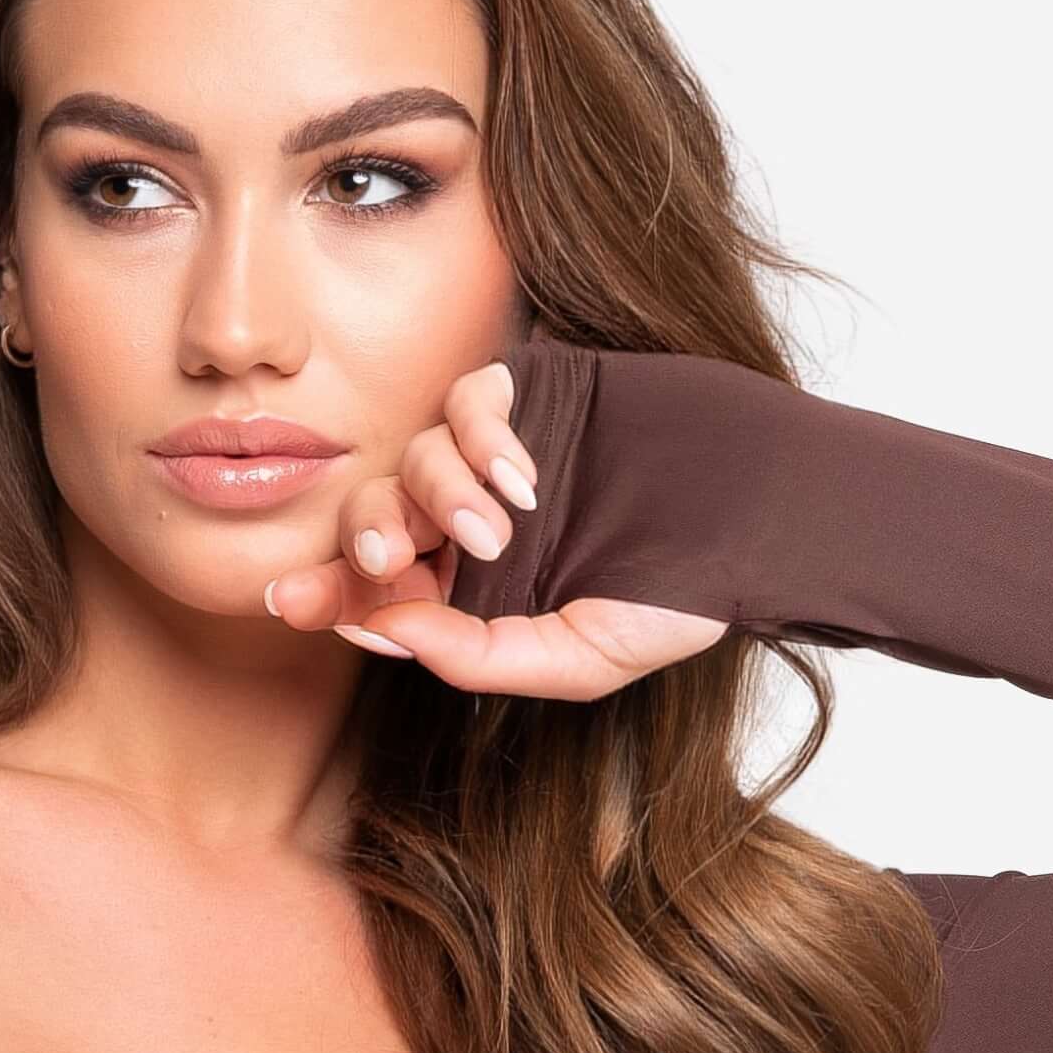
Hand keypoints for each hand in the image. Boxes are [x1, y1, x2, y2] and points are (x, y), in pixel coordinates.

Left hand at [263, 359, 724, 696]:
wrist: (763, 516)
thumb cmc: (682, 598)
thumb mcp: (578, 659)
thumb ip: (479, 656)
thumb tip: (383, 629)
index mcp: (478, 591)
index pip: (380, 590)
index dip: (329, 592)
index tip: (290, 602)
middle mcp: (477, 522)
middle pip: (378, 517)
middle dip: (365, 539)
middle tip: (387, 560)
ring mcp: (503, 455)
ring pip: (415, 457)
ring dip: (438, 493)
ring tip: (502, 529)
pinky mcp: (536, 394)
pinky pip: (467, 401)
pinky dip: (477, 436)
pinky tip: (522, 477)